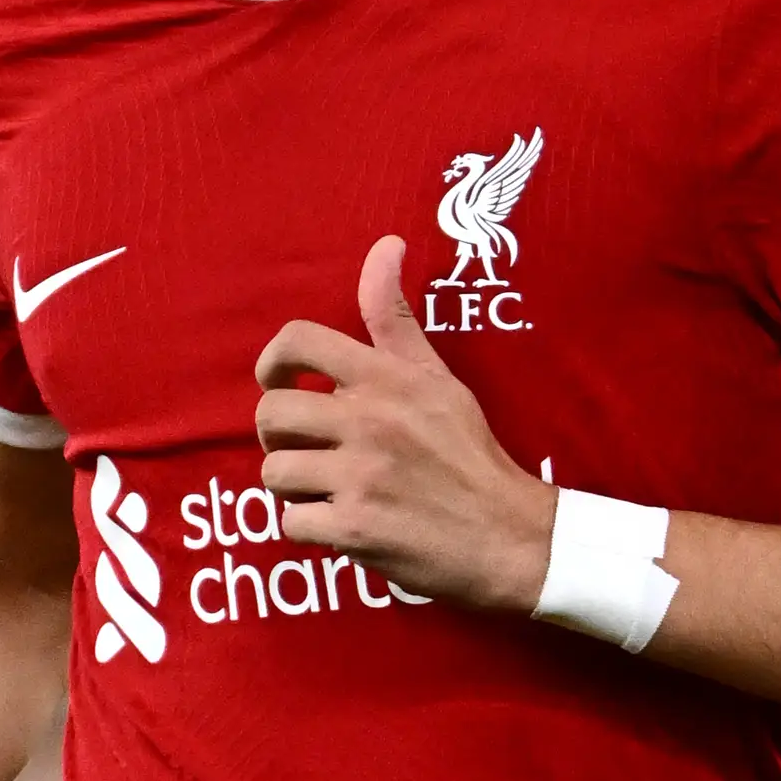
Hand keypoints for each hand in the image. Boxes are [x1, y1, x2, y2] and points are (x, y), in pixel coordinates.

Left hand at [254, 235, 559, 612]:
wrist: (510, 536)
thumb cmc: (468, 454)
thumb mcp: (437, 378)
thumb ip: (396, 319)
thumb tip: (385, 244)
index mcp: (387, 378)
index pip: (297, 341)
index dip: (273, 362)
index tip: (280, 383)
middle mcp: (370, 420)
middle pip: (271, 413)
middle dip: (278, 436)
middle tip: (308, 450)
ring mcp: (361, 476)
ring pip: (274, 472)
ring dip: (293, 487)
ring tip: (328, 490)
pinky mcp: (355, 528)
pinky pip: (290, 522)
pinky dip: (310, 528)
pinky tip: (342, 524)